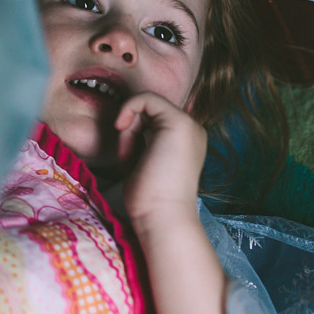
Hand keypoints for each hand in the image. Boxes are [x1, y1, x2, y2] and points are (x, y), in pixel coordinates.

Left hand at [113, 92, 206, 227]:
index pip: (154, 117)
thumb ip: (142, 141)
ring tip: (126, 155)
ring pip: (146, 104)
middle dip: (130, 129)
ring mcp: (188, 125)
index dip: (134, 130)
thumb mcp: (143, 162)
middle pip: (149, 110)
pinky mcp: (178, 123)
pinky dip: (127, 110)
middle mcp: (191, 130)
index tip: (125, 154)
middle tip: (125, 156)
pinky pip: (145, 98)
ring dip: (128, 127)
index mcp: (185, 140)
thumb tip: (125, 123)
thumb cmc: (148, 199)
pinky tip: (121, 130)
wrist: (161, 216)